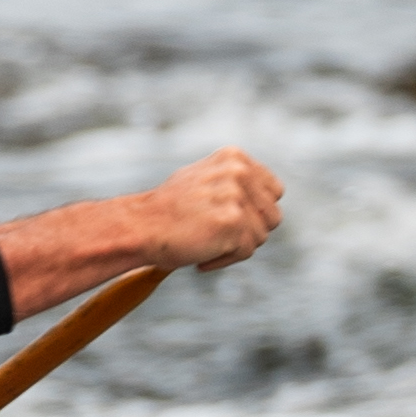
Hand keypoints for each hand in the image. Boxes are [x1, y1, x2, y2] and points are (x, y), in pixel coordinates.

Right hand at [142, 144, 282, 275]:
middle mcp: (239, 171)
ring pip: (261, 236)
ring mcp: (236, 195)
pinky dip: (224, 259)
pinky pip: (245, 251)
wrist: (140, 226)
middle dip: (250, 232)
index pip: (275, 192)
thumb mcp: (205, 179)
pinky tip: (202, 254)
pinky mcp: (232, 221)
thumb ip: (237, 182)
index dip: (257, 212)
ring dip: (235, 247)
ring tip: (205, 241)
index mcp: (235, 157)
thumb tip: (273, 193)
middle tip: (217, 234)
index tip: (230, 220)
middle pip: (273, 217)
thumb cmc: (170, 209)